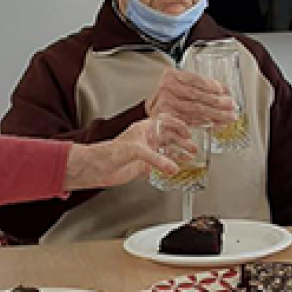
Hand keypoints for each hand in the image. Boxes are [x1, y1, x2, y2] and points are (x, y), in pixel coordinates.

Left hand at [63, 114, 190, 190]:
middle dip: (182, 142)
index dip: (178, 125)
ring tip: (189, 158)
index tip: (188, 132)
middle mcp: (146, 139)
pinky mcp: (143, 166)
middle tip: (193, 148)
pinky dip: (169, 168)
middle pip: (169, 138)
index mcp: (144, 129)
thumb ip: (157, 160)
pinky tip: (175, 170)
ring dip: (177, 155)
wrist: (98, 168)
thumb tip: (173, 167)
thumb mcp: (137, 151)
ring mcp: (145, 153)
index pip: (165, 121)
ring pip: (166, 152)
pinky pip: (160, 166)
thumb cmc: (110, 151)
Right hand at [145, 68, 236, 127]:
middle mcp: (166, 88)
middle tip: (231, 106)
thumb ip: (203, 85)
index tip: (223, 90)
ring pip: (195, 109)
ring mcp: (164, 104)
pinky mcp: (166, 119)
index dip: (209, 84)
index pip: (193, 78)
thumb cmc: (172, 95)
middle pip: (196, 95)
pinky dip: (205, 123)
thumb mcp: (184, 84)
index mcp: (171, 75)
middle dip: (217, 101)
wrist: (153, 109)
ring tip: (228, 117)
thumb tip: (226, 91)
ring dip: (215, 114)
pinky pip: (189, 121)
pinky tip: (216, 124)